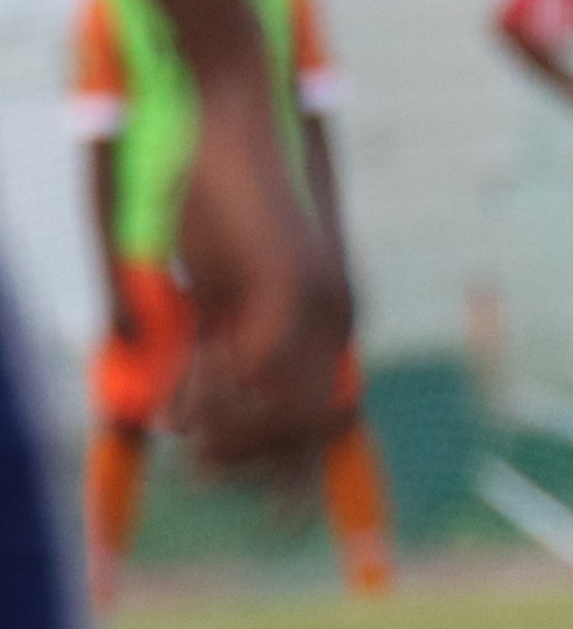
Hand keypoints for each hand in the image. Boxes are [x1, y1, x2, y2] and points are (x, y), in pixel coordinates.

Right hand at [165, 83, 347, 472]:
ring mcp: (316, 303)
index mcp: (331, 317)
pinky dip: (214, 400)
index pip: (333, 419)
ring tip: (188, 441)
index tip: (266, 509)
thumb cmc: (223, 197)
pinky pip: (256, 372)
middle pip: (312, 429)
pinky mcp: (284, 285)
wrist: (233, 119)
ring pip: (286, 411)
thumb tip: (192, 416)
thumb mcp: (220, 289)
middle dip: (256, 463)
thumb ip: (217, 345)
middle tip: (201, 473)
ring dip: (231, 439)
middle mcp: (336, 316)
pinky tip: (180, 410)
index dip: (298, 468)